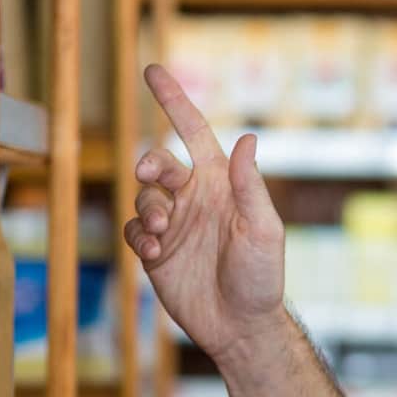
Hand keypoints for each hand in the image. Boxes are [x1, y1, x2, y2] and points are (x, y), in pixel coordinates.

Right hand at [123, 64, 286, 366]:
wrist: (241, 326)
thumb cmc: (261, 277)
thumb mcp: (262, 229)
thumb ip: (249, 185)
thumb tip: (248, 138)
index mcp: (220, 182)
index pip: (193, 132)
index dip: (174, 100)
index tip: (153, 70)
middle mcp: (194, 197)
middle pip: (157, 162)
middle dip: (150, 163)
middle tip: (153, 176)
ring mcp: (174, 224)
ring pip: (142, 196)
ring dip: (149, 209)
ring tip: (166, 234)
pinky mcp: (155, 252)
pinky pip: (133, 231)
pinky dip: (140, 237)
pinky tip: (157, 255)